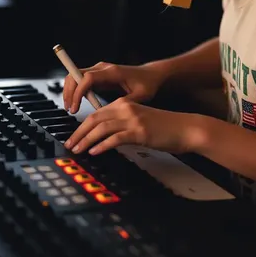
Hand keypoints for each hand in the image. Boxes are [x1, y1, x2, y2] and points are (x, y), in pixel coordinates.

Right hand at [62, 61, 166, 112]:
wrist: (150, 75)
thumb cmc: (146, 84)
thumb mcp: (140, 96)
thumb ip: (126, 105)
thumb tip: (113, 115)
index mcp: (113, 72)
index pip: (88, 78)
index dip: (78, 92)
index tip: (75, 107)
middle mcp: (103, 68)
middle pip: (76, 74)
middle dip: (69, 91)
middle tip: (70, 109)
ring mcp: (99, 70)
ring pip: (75, 76)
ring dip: (69, 91)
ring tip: (71, 107)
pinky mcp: (98, 75)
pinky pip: (80, 80)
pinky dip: (74, 91)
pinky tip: (76, 104)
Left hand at [63, 98, 205, 154]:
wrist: (185, 128)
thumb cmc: (165, 127)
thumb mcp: (140, 121)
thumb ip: (123, 125)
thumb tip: (105, 137)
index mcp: (126, 104)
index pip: (97, 113)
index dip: (82, 126)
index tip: (74, 137)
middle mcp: (127, 109)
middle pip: (95, 119)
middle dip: (79, 133)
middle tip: (70, 144)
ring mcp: (133, 120)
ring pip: (102, 128)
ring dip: (86, 140)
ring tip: (78, 150)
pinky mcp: (140, 132)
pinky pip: (115, 138)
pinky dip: (102, 145)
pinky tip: (96, 152)